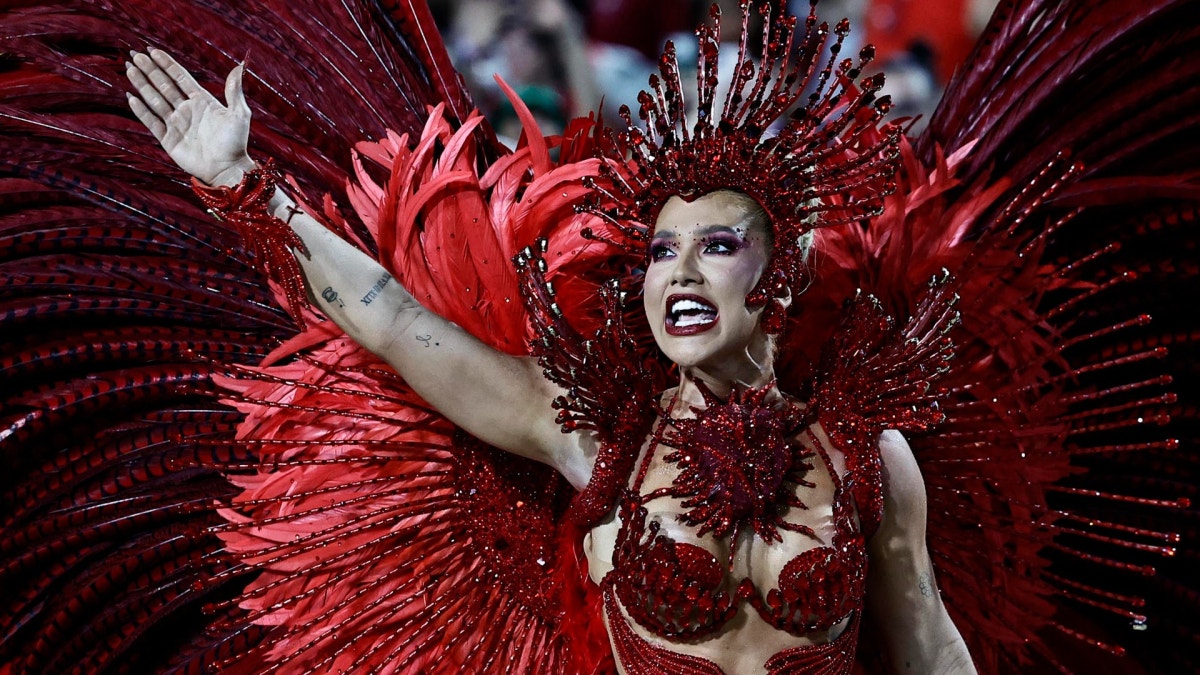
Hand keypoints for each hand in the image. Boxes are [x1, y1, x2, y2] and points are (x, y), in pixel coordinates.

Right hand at [126, 49, 254, 185]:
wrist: (227, 169)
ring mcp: (177, 124)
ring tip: (130, 68)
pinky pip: (151, 121)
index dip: (166, 64)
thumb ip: (234, 91)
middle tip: (135, 54)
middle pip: (164, 85)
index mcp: (202, 101)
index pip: (180, 77)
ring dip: (142, 84)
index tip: (152, 50)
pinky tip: (131, 96)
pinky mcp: (169, 139)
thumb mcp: (239, 114)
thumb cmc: (236, 143)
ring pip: (155, 100)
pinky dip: (141, 110)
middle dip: (149, 69)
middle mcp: (187, 110)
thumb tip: (239, 67)